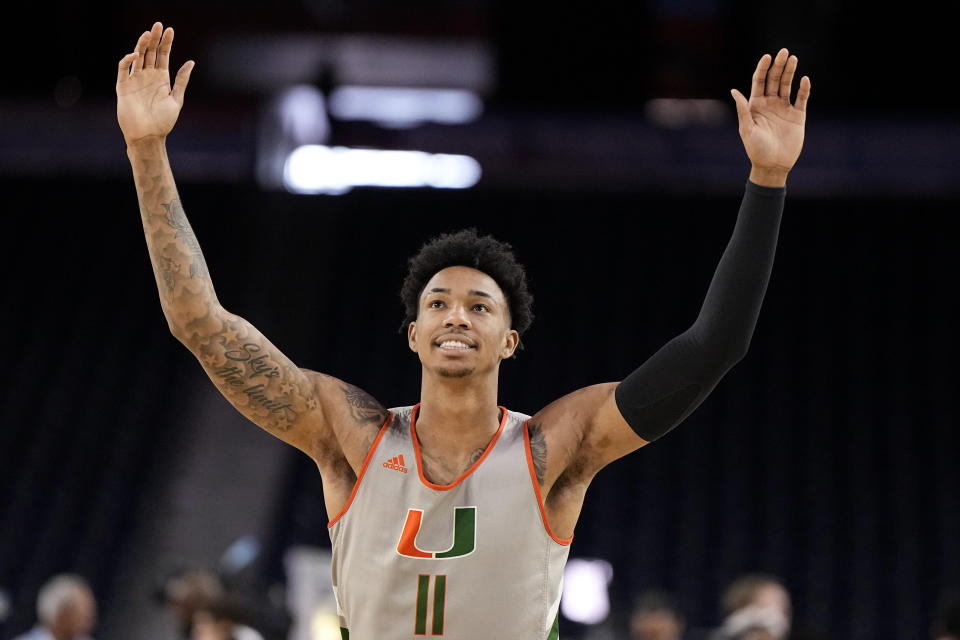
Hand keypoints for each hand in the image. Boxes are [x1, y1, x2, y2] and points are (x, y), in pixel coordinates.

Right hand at [116, 22, 194, 144]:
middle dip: (154, 39)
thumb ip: (182, 80)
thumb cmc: (163, 122)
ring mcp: (135, 80)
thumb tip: (191, 62)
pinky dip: (128, 60)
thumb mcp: (176, 99)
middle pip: (150, 52)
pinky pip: (123, 69)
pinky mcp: (123, 87)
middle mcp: (147, 76)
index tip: (170, 30)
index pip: (163, 55)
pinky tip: (136, 54)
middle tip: (158, 25)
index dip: (166, 42)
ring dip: (141, 44)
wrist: (148, 136)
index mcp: (161, 78)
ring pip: (137, 57)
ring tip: (148, 33)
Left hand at [730, 48, 810, 186]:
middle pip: (774, 80)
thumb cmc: (756, 149)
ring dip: (790, 72)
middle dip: (779, 66)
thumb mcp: (747, 129)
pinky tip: (804, 79)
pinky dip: (803, 89)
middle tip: (784, 52)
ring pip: (788, 85)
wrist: (773, 165)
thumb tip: (734, 91)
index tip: (767, 57)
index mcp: (755, 105)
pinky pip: (801, 98)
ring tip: (793, 59)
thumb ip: (743, 110)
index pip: (759, 82)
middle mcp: (770, 104)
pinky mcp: (797, 115)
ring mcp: (784, 108)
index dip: (763, 69)